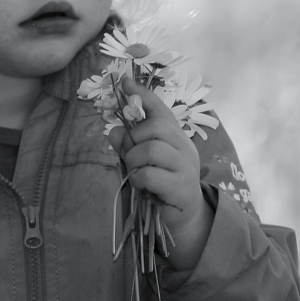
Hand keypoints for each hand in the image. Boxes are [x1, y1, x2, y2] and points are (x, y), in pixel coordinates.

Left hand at [106, 76, 212, 268]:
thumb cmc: (159, 185)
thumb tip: (113, 131)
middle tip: (132, 157)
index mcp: (174, 135)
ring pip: (151, 150)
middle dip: (134, 140)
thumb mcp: (140, 161)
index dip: (142, 94)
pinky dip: (139, 180)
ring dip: (134, 162)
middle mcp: (184, 146)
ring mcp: (186, 167)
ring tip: (137, 174)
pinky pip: (150, 175)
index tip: (124, 82)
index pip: (160, 108)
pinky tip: (143, 188)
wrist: (183, 218)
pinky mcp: (182, 188)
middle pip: (155, 127)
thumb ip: (128, 145)